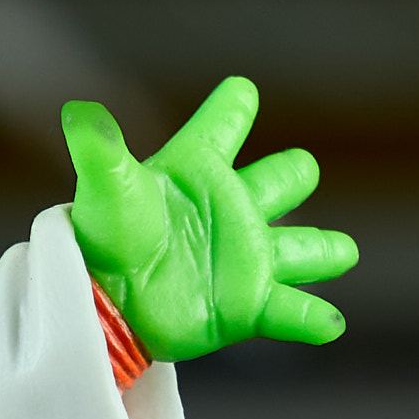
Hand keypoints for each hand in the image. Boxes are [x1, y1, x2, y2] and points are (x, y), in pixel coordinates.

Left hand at [62, 76, 356, 360]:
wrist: (97, 306)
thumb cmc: (102, 240)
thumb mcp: (105, 190)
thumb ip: (100, 149)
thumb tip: (77, 111)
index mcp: (197, 170)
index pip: (224, 123)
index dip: (233, 107)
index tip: (239, 93)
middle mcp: (229, 209)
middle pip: (283, 177)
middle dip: (293, 173)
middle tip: (296, 172)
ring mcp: (244, 258)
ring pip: (304, 248)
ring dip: (325, 249)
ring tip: (341, 253)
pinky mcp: (246, 307)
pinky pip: (292, 312)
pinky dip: (312, 318)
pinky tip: (329, 324)